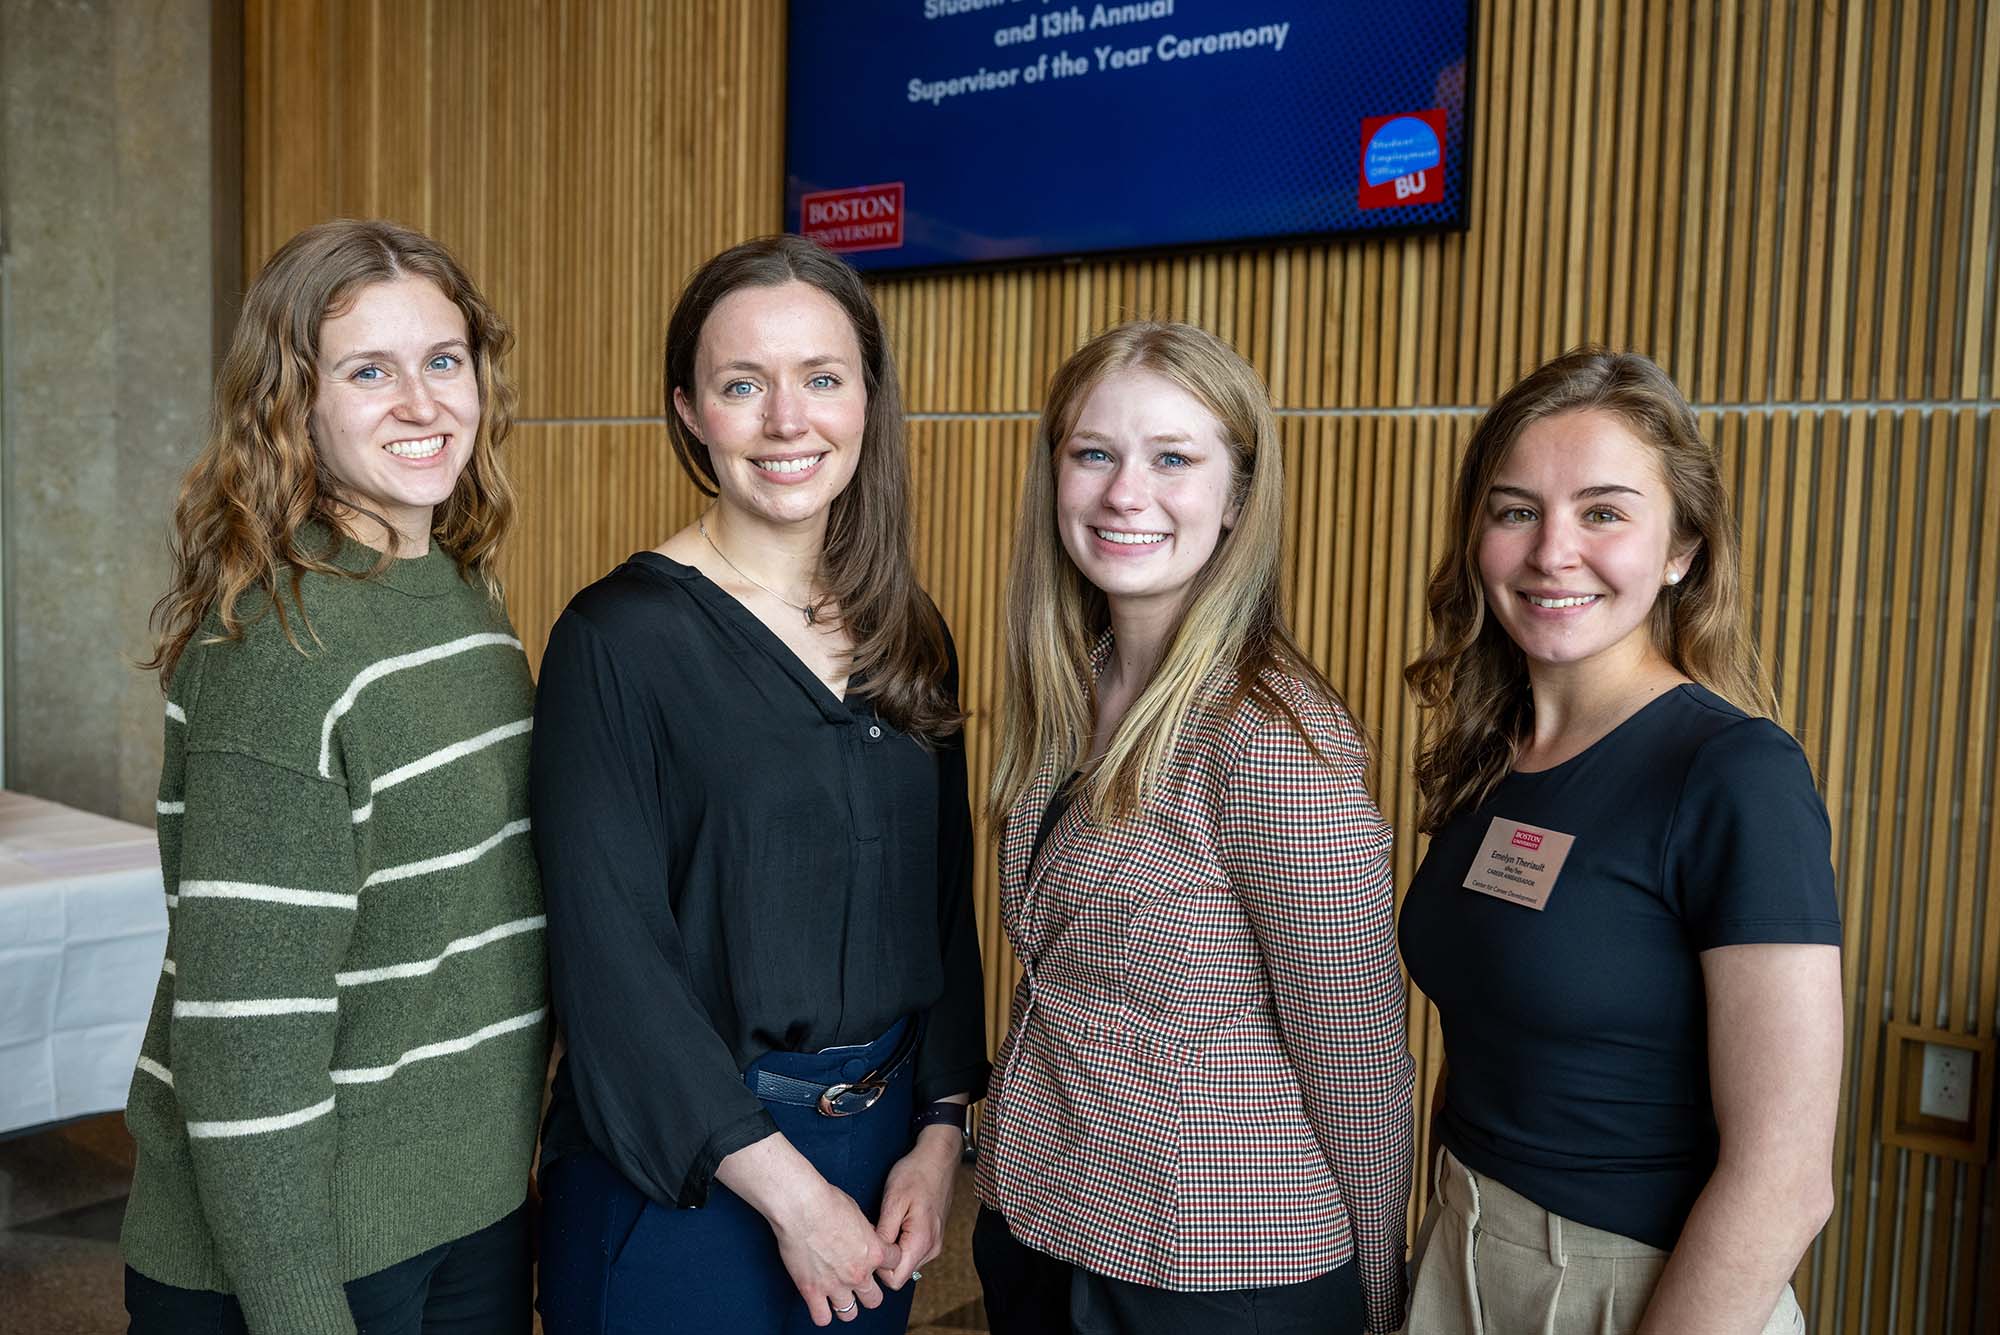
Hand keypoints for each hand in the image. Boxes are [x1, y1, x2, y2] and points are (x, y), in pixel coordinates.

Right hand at [715, 1133, 902, 1326]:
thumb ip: (866, 1233)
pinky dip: (822, 1313)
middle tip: (858, 1282)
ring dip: (846, 1305)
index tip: (877, 1260)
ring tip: (839, 1295)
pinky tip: (819, 1302)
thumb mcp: (858, 1213)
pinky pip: (822, 1318)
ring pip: (850, 1314)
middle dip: (868, 1291)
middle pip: (875, 1299)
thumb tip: (865, 1238)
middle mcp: (858, 1273)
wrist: (801, 1206)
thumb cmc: (827, 1201)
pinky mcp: (812, 1291)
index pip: (895, 1265)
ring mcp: (835, 1285)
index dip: (887, 1261)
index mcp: (874, 1252)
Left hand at [872, 1124, 960, 1289]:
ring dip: (892, 1251)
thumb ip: (884, 1234)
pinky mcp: (933, 1237)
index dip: (877, 1267)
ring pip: (905, 1264)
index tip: (868, 1245)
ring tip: (885, 1223)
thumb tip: (872, 1258)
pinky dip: (900, 1244)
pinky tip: (895, 1222)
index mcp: (922, 1242)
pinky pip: (912, 1252)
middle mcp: (931, 1249)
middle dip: (883, 1259)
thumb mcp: (893, 1201)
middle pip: (900, 1274)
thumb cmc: (915, 1174)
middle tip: (874, 1231)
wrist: (938, 1158)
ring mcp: (934, 1244)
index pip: (894, 1280)